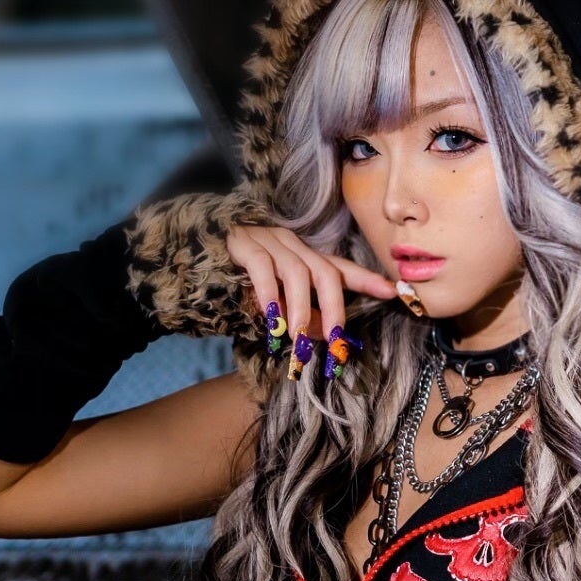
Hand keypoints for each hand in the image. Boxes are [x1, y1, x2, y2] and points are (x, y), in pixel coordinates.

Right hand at [226, 224, 396, 351]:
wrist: (186, 263)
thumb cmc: (234, 288)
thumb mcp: (276, 306)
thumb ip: (301, 317)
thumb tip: (324, 335)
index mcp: (300, 256)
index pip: (339, 268)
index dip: (366, 280)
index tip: (393, 292)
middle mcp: (288, 244)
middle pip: (324, 271)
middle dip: (334, 307)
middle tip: (334, 340)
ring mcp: (265, 241)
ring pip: (296, 272)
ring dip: (300, 309)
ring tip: (296, 338)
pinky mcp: (240, 244)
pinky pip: (262, 268)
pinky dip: (270, 294)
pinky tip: (271, 317)